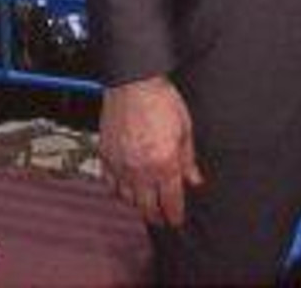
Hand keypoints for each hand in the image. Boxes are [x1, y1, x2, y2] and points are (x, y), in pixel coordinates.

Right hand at [99, 76, 202, 227]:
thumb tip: (194, 179)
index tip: (177, 219)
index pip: (171, 202)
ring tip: (145, 202)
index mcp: (165, 163)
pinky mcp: (106, 156)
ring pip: (127, 200)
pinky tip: (125, 186)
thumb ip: (188, 158)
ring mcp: (121, 164)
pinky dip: (118, 190)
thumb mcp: (185, 127)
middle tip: (162, 217)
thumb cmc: (160, 98)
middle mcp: (141, 169)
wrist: (133, 81)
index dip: (176, 216)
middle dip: (157, 216)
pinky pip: (109, 184)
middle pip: (148, 208)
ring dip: (138, 205)